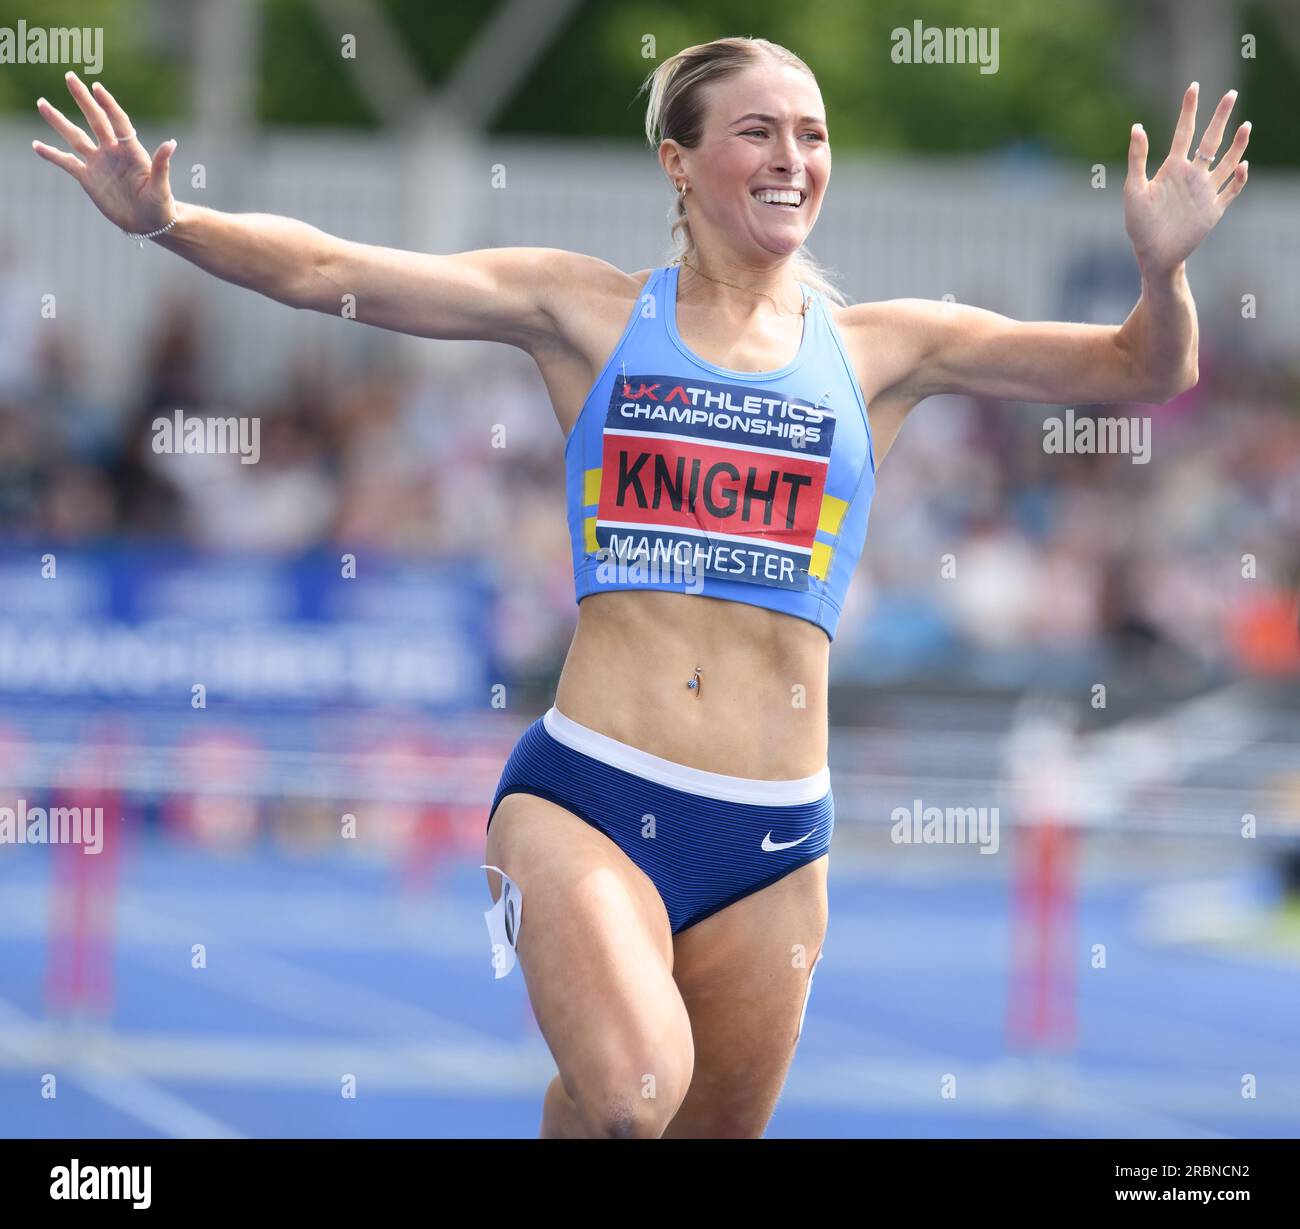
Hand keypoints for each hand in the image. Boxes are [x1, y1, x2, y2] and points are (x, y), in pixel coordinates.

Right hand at [32, 70, 177, 235]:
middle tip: (70, 76)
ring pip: (75, 137)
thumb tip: (171, 143)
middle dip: (82, 99)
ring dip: (58, 121)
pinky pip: (67, 163)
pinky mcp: (89, 178)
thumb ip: (162, 165)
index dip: (108, 104)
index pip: (118, 122)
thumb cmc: (161, 206)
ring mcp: (99, 163)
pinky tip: (36, 145)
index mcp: (131, 151)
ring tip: (42, 103)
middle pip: (95, 120)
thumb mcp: (162, 188)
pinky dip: (52, 154)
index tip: (96, 87)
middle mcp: (113, 152)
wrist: (149, 224)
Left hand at [1124, 82, 1249, 276]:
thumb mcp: (1133, 189)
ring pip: (1227, 161)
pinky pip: (1232, 190)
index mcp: (1172, 167)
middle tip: (1230, 93)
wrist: (1152, 254)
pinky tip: (1242, 165)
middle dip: (1221, 117)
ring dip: (1237, 145)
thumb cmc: (1139, 224)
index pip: (1184, 132)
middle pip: (1211, 140)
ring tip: (1245, 126)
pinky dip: (1238, 178)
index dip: (1189, 109)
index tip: (1193, 87)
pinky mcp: (1214, 209)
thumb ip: (1137, 159)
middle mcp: (1192, 175)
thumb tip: (1137, 126)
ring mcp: (1205, 190)